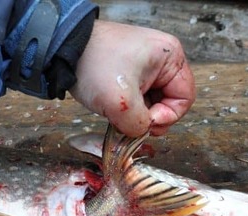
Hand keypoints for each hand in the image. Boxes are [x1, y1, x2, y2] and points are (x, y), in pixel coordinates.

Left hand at [70, 20, 194, 136]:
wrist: (62, 49)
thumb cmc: (94, 64)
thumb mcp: (121, 103)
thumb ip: (140, 126)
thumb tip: (142, 133)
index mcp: (170, 56)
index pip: (184, 99)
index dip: (167, 117)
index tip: (145, 122)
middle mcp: (161, 58)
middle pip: (168, 102)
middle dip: (150, 117)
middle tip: (130, 122)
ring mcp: (145, 64)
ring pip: (151, 102)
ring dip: (136, 114)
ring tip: (117, 113)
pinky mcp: (129, 71)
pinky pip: (137, 97)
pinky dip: (127, 108)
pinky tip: (113, 108)